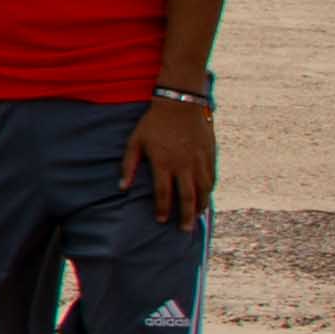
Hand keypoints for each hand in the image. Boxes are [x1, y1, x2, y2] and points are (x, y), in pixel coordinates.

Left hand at [129, 96, 217, 226]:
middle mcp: (184, 164)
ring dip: (200, 205)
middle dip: (185, 215)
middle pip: (187, 196)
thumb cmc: (153, 123)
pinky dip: (209, 190)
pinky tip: (206, 197)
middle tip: (184, 230)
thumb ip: (128, 165)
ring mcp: (199, 160)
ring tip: (196, 217)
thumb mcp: (135, 141)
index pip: (164, 193)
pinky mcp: (210, 154)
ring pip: (203, 189)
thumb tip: (122, 188)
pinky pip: (212, 177)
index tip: (160, 220)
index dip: (162, 209)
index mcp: (164, 163)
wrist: (180, 103)